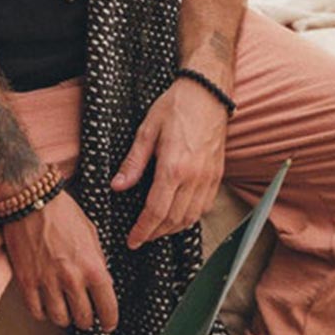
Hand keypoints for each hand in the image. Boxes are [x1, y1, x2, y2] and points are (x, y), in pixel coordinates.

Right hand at [2, 185, 119, 331]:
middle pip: (83, 318)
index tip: (108, 324)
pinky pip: (36, 311)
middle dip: (87, 320)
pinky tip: (46, 305)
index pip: (107, 307)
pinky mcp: (26, 281)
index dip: (110, 321)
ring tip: (65, 310)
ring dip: (65, 318)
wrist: (31, 199)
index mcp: (92, 266)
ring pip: (60, 319)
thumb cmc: (64, 213)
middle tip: (85, 316)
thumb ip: (97, 262)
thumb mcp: (92, 234)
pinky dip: (43, 312)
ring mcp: (47, 281)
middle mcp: (71, 278)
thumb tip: (101, 284)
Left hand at [110, 77, 228, 248]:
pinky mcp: (217, 175)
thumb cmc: (176, 107)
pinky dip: (190, 218)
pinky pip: (204, 206)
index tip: (132, 240)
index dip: (143, 230)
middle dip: (155, 234)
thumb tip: (117, 186)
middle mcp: (194, 177)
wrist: (207, 93)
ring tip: (156, 230)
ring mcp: (208, 178)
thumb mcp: (147, 130)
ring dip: (172, 229)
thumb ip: (133, 162)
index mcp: (174, 167)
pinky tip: (178, 216)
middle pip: (174, 220)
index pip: (156, 211)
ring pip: (191, 217)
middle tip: (140, 238)